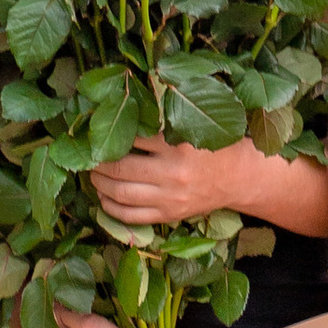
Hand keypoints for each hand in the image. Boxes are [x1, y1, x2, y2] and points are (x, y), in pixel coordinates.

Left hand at [91, 135, 242, 230]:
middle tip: (88, 154)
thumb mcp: (193, 127)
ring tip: (93, 174)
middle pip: (120, 167)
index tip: (98, 129)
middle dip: (97, 161)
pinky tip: (103, 198)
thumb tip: (124, 110)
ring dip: (99, 183)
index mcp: (178, 144)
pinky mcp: (169, 215)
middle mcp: (173, 172)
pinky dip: (111, 208)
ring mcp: (170, 198)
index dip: (111, 133)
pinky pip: (131, 216)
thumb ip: (163, 121)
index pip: (132, 137)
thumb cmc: (213, 146)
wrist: (239, 177)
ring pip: (121, 193)